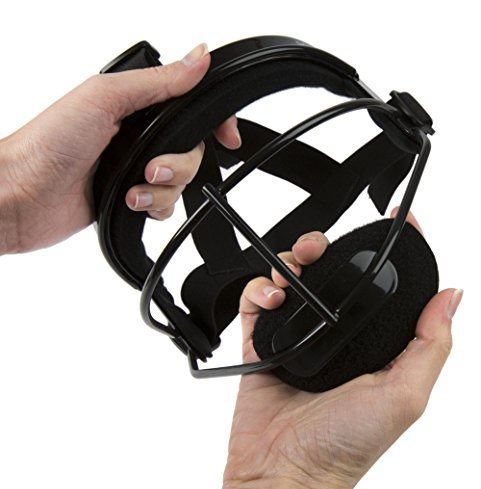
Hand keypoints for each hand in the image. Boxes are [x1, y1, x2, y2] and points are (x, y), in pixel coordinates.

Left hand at [0, 43, 239, 253]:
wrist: (19, 196)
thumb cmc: (47, 142)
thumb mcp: (105, 99)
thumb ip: (158, 82)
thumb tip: (199, 57)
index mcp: (134, 104)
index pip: (190, 106)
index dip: (214, 121)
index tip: (226, 137)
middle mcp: (137, 135)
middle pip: (191, 150)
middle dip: (178, 163)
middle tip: (151, 166)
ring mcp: (134, 167)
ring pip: (180, 181)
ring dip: (162, 188)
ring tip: (133, 187)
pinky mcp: (129, 197)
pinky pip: (164, 205)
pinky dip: (152, 206)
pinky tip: (129, 202)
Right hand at [220, 214, 461, 488]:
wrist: (284, 470)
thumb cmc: (345, 445)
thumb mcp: (403, 396)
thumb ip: (430, 345)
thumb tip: (452, 297)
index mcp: (372, 344)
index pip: (386, 286)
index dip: (393, 252)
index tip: (397, 222)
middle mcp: (336, 335)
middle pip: (332, 273)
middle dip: (326, 246)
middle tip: (320, 246)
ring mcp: (298, 336)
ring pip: (293, 279)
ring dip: (291, 262)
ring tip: (292, 269)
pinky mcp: (263, 342)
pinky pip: (256, 301)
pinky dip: (259, 289)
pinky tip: (271, 296)